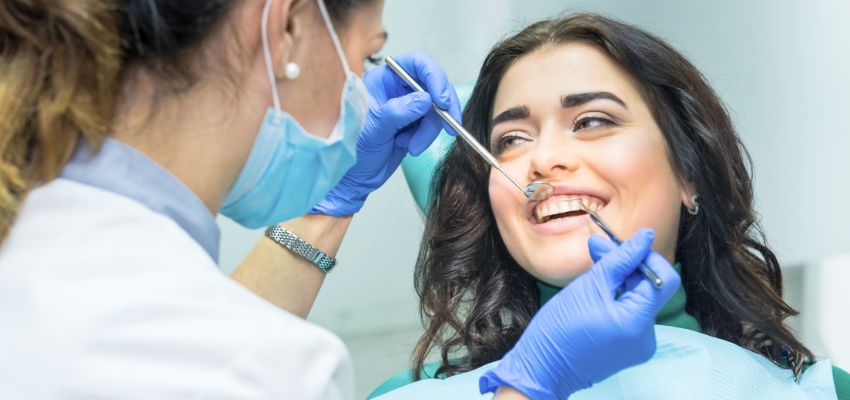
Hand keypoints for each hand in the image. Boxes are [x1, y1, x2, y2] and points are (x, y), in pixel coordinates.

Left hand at [310, 51, 460, 216]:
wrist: (354, 175)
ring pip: (436, 108)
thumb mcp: (374, 129)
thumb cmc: (353, 149)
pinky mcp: (415, 123)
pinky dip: (426, 137)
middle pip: (433, 85)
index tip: (442, 101)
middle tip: (448, 126)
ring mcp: (408, 105)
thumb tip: (425, 99)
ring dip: (430, 129)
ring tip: (412, 146)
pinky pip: (433, 124)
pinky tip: (409, 146)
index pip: (417, 63)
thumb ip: (398, 111)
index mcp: (383, 78)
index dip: (435, 77)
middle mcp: (397, 87)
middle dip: (441, 108)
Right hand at [479, 228, 680, 398]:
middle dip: (626, 266)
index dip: (645, 256)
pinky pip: (630, 315)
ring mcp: (639, 345)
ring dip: (619, 281)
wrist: (542, 368)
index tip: (621, 243)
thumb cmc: (560, 328)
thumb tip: (645, 236)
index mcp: (638, 322)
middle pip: (649, 288)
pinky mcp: (629, 348)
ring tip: (592, 269)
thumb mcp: (589, 286)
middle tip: (597, 248)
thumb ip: (620, 259)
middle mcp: (646, 336)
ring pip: (638, 300)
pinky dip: (616, 299)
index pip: (661, 278)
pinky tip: (595, 292)